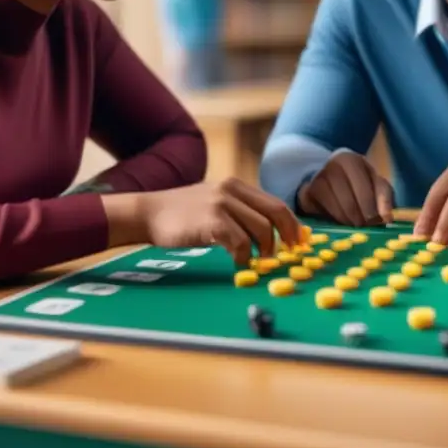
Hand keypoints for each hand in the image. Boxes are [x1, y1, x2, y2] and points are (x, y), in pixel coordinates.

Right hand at [106, 179, 301, 265]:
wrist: (148, 213)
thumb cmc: (183, 214)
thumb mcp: (215, 202)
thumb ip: (240, 211)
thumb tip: (270, 232)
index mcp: (237, 186)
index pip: (275, 203)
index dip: (292, 224)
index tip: (299, 242)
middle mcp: (232, 190)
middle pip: (275, 213)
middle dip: (287, 236)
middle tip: (288, 254)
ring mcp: (222, 204)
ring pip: (261, 229)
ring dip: (264, 249)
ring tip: (255, 260)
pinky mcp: (211, 221)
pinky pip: (240, 242)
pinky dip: (244, 256)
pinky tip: (237, 261)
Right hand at [297, 151, 394, 226]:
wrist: (326, 180)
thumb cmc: (357, 183)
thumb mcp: (374, 185)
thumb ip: (384, 197)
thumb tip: (387, 217)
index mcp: (352, 160)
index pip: (366, 188)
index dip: (373, 208)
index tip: (378, 221)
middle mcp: (332, 165)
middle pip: (351, 201)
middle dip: (361, 219)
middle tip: (365, 227)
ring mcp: (317, 178)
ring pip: (338, 209)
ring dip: (348, 222)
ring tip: (354, 226)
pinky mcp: (306, 193)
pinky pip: (323, 212)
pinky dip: (334, 220)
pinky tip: (339, 221)